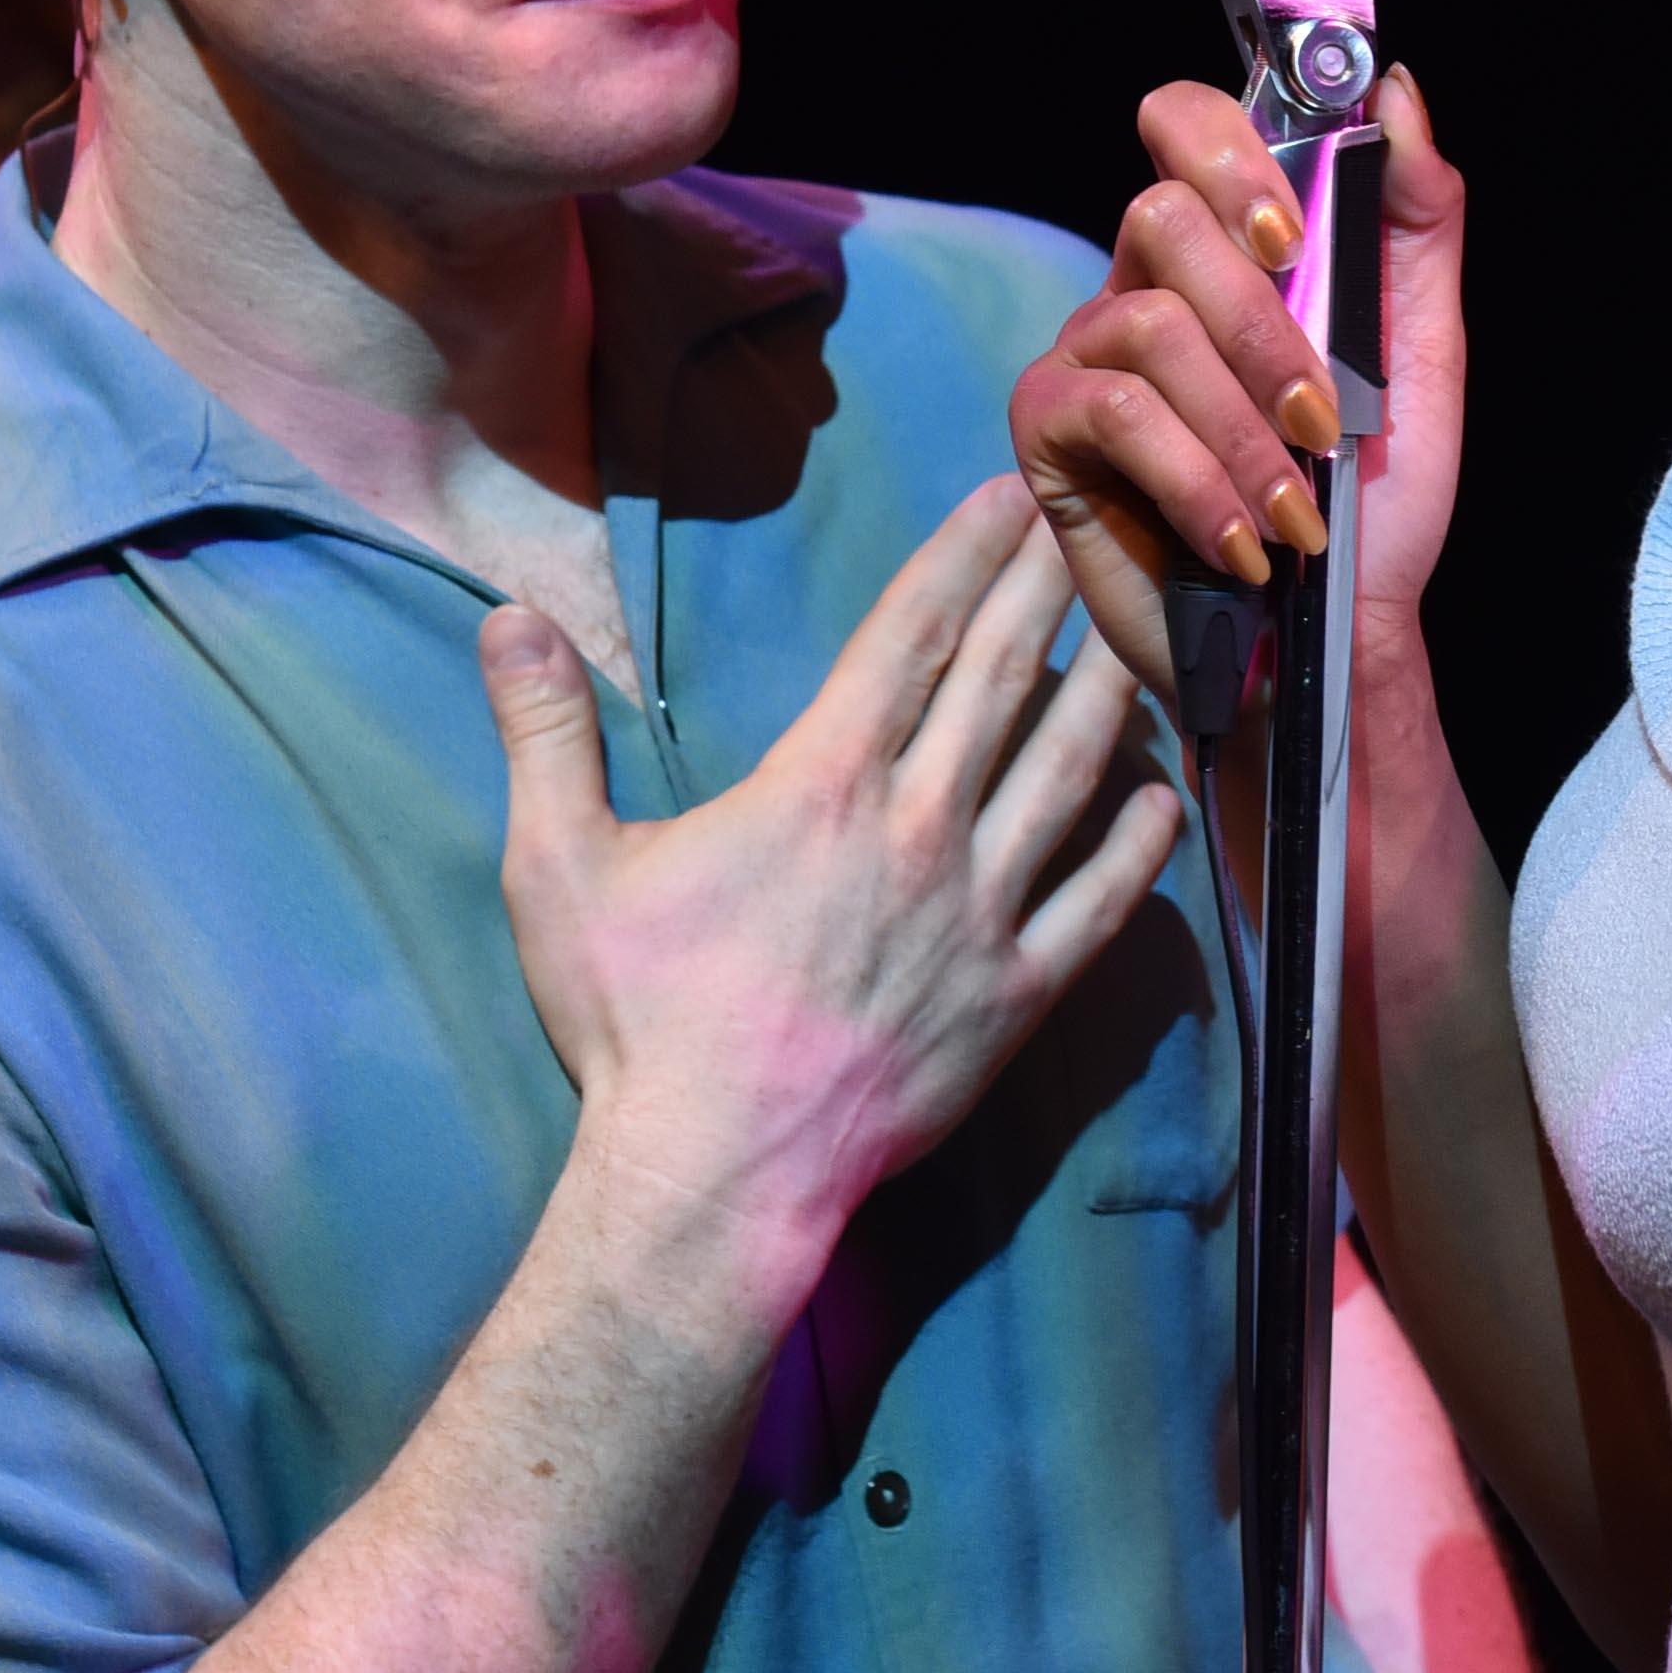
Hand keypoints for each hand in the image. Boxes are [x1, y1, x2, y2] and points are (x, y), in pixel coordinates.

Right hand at [479, 477, 1185, 1296]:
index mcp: (822, 784)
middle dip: (1050, 590)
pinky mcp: (1015, 996)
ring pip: (1066, 773)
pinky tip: (1164, 795)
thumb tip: (507, 617)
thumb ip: (544, 733)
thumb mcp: (559, 866)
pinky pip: (1100, 904)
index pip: (911, 634)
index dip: (965, 555)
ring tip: (1141, 631)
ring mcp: (978, 913)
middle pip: (1002, 681)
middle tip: (1090, 525)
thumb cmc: (636, 1023)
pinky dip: (1139, 843)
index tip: (1010, 496)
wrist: (713, 1176)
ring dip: (1108, 693)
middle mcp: (919, 828)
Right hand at [1011, 66, 1469, 692]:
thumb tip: (1395, 91)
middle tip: (1322, 413)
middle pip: (1159, 214)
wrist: (1333, 635)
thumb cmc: (1372, 497)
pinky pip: (1112, 411)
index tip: (1290, 236)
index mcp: (1224, 250)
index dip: (1225, 150)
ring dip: (1242, 427)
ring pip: (1145, 323)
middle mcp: (1140, 283)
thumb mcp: (1421, 351)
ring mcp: (1084, 353)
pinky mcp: (1048, 434)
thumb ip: (1415, 220)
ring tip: (1295, 511)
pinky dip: (1197, 480)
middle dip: (1259, 324)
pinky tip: (1242, 543)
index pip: (1183, 124)